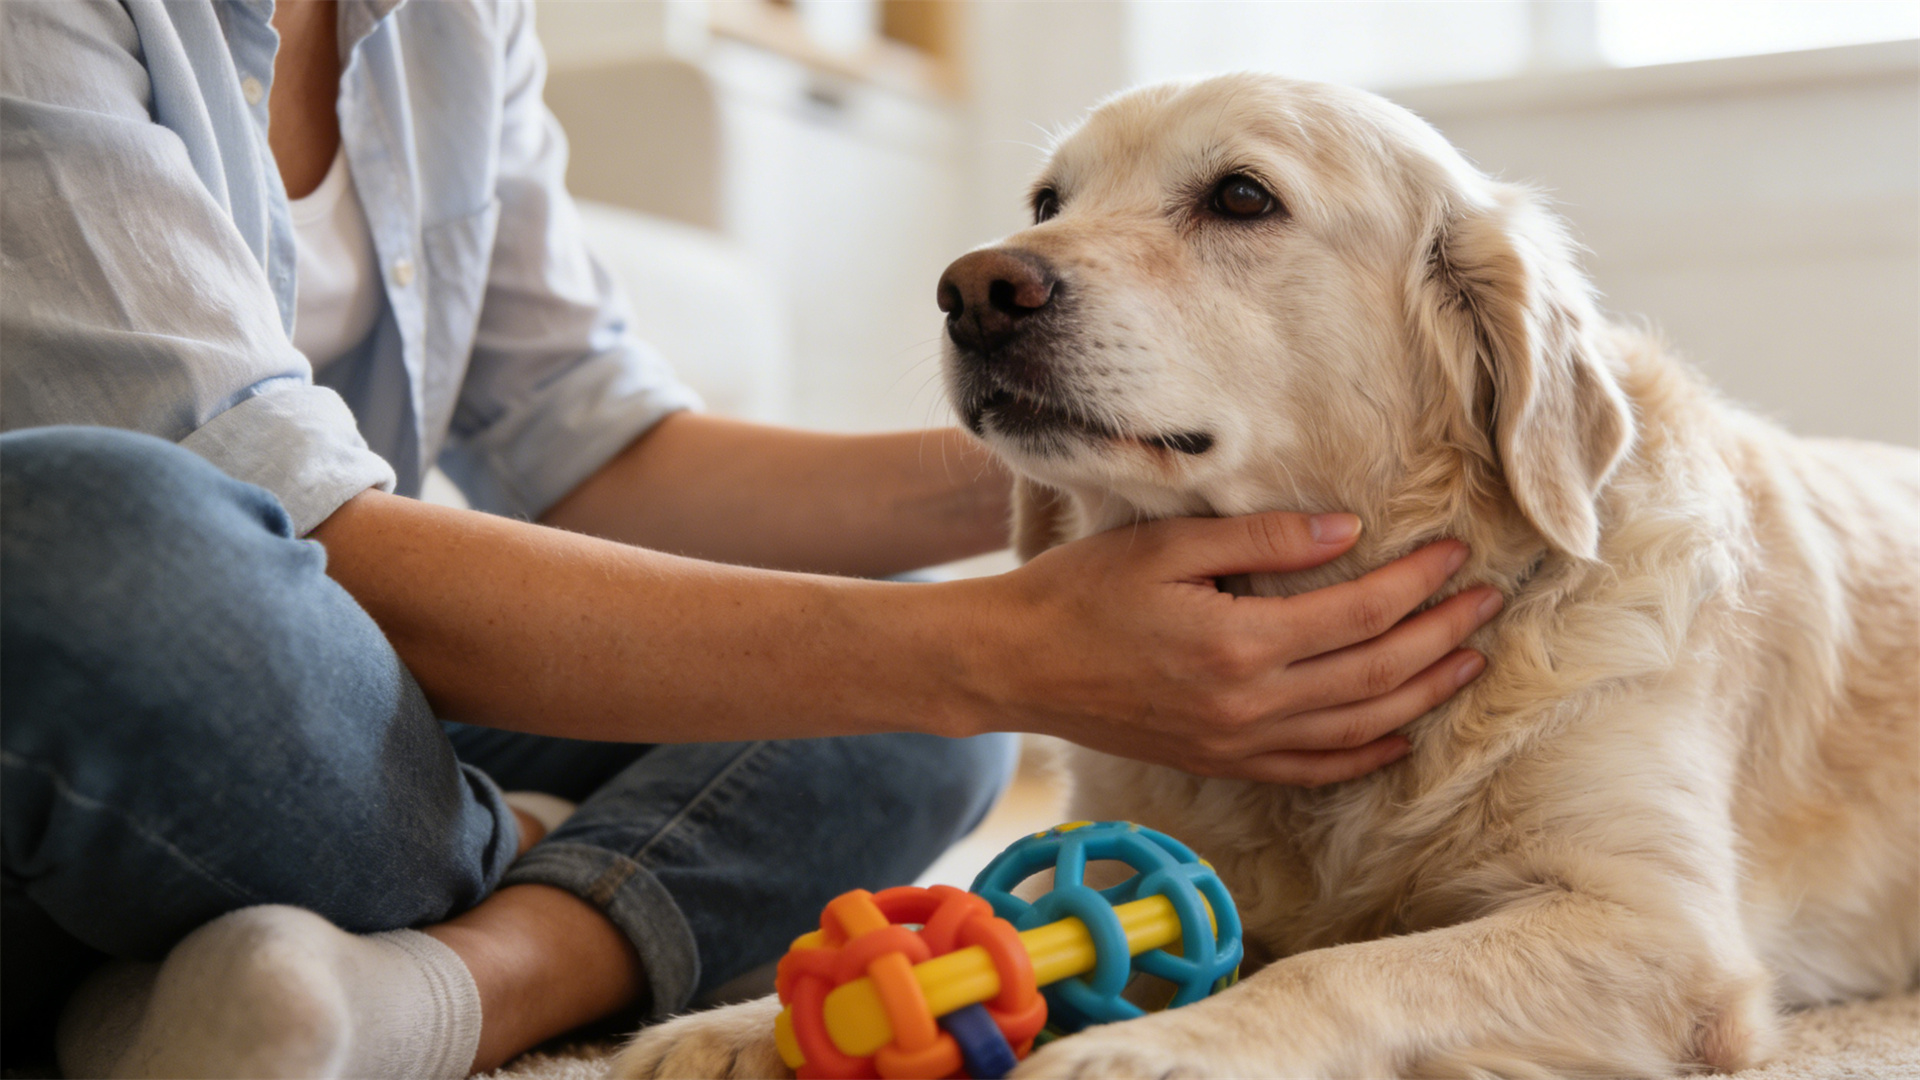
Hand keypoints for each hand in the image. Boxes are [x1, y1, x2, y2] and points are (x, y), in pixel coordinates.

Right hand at [954, 512, 1499, 784]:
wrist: (1015, 663)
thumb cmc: (1081, 592)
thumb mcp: (1167, 544)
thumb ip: (1260, 539)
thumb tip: (1345, 532)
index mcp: (1238, 644)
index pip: (1357, 615)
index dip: (1414, 584)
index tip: (1452, 551)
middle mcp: (1248, 706)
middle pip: (1374, 676)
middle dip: (1440, 636)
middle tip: (1487, 601)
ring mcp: (1236, 744)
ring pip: (1356, 728)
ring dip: (1421, 695)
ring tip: (1468, 660)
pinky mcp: (1219, 762)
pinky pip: (1311, 771)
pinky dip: (1364, 756)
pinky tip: (1400, 734)